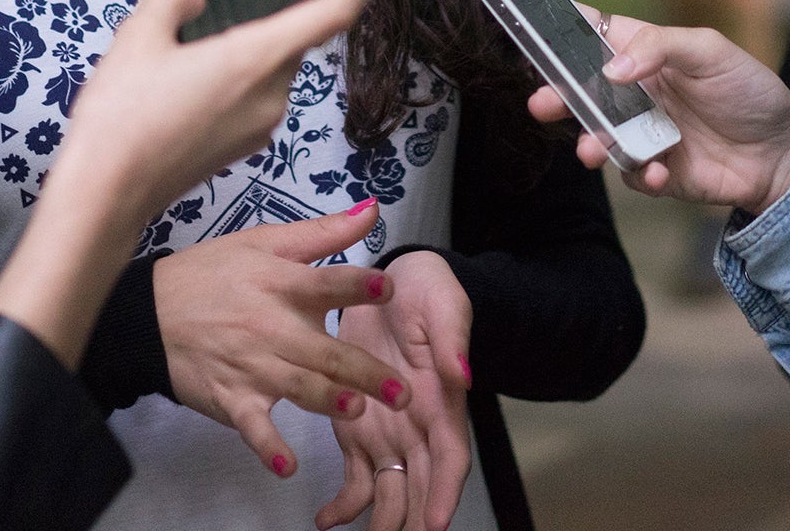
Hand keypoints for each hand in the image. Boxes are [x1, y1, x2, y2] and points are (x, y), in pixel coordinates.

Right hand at [0, 0, 388, 368]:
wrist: (105, 194)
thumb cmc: (123, 116)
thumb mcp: (137, 35)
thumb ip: (173, 0)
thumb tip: (195, 4)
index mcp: (257, 57)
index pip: (336, 9)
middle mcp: (273, 92)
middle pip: (291, 35)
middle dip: (261, 13)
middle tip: (212, 4)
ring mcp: (262, 123)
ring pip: (267, 64)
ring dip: (239, 47)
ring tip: (178, 49)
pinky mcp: (245, 144)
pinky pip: (252, 93)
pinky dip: (230, 76)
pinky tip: (180, 81)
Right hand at [156, 203, 410, 476]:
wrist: (149, 315)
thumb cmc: (212, 274)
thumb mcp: (263, 242)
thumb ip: (323, 232)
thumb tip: (374, 210)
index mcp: (280, 284)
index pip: (324, 284)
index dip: (356, 284)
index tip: (389, 287)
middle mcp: (270, 327)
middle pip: (323, 349)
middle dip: (363, 370)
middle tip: (402, 389)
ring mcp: (251, 367)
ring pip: (297, 386)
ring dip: (325, 401)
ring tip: (356, 412)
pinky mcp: (232, 399)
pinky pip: (253, 426)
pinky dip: (268, 446)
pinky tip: (286, 466)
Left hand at [316, 252, 472, 530]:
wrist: (397, 282)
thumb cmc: (429, 295)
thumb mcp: (446, 307)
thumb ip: (452, 340)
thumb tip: (463, 373)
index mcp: (443, 403)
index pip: (450, 458)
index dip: (444, 491)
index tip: (435, 522)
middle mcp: (419, 428)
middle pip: (420, 486)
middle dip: (411, 520)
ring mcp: (388, 432)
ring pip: (389, 490)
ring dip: (379, 521)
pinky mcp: (357, 428)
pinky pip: (355, 476)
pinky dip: (344, 503)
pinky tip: (326, 521)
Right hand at [526, 10, 789, 216]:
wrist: (785, 154)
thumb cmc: (749, 91)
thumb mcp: (710, 50)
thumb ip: (658, 48)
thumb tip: (610, 69)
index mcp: (642, 52)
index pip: (591, 34)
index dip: (559, 30)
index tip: (530, 29)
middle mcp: (634, 92)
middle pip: (581, 89)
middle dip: (557, 95)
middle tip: (542, 103)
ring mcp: (641, 132)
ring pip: (597, 135)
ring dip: (589, 142)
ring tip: (590, 151)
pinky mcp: (654, 170)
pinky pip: (629, 173)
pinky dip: (637, 174)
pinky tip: (657, 172)